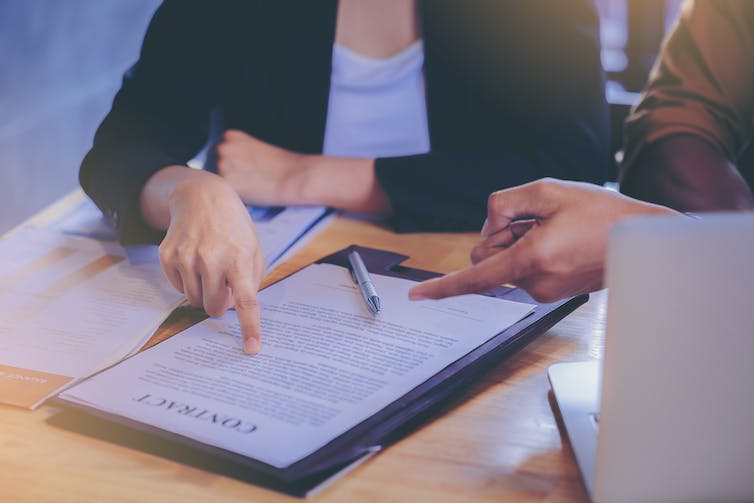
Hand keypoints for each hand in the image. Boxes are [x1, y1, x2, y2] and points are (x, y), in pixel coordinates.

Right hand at [144, 168, 265, 353]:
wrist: (202, 197)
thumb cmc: (234, 228)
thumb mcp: (253, 249)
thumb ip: (251, 281)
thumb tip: (235, 310)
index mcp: (239, 257)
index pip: (246, 300)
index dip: (250, 327)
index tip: (251, 349)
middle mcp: (211, 258)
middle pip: (214, 307)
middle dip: (220, 304)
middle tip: (224, 288)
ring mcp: (186, 257)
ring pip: (193, 301)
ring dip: (203, 293)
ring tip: (209, 269)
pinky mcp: (167, 256)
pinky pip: (178, 288)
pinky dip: (187, 282)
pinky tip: (194, 261)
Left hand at [216, 129, 391, 213]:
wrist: (295, 176)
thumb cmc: (282, 166)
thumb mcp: (256, 149)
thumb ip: (237, 154)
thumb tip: (224, 168)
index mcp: (230, 136)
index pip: (215, 153)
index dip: (228, 165)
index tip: (242, 172)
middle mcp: (222, 147)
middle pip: (210, 166)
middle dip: (225, 175)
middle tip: (247, 181)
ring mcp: (222, 165)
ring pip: (215, 181)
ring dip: (227, 186)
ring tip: (250, 187)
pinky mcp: (227, 183)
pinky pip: (222, 193)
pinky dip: (232, 196)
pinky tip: (249, 193)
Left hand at [409, 179, 679, 302]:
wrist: (640, 239)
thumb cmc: (599, 213)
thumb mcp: (547, 191)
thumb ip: (503, 204)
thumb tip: (488, 225)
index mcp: (531, 260)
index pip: (475, 277)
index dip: (442, 285)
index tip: (416, 295)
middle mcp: (534, 283)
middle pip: (486, 258)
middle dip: (499, 236)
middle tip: (535, 221)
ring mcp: (543, 292)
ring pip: (504, 262)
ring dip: (518, 242)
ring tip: (554, 230)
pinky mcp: (550, 293)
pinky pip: (521, 268)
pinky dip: (529, 252)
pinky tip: (559, 241)